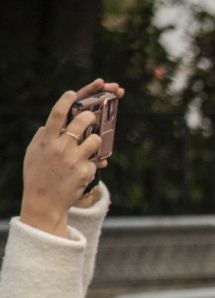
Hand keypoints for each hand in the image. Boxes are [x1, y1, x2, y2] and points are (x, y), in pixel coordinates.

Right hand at [21, 81, 122, 235]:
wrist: (45, 202)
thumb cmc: (37, 175)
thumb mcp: (33, 153)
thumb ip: (41, 137)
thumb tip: (48, 124)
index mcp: (46, 140)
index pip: (57, 114)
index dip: (67, 100)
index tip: (73, 93)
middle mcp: (61, 147)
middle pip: (82, 122)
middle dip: (90, 116)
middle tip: (92, 117)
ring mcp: (74, 159)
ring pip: (95, 140)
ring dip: (95, 141)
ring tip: (90, 147)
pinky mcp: (86, 172)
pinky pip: (96, 162)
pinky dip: (92, 165)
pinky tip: (81, 173)